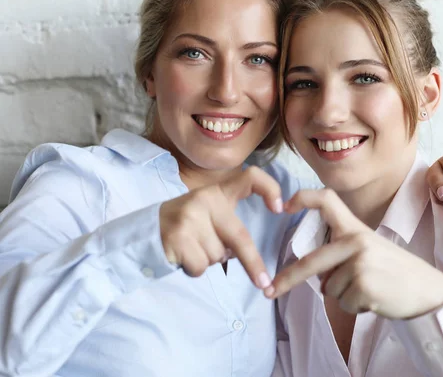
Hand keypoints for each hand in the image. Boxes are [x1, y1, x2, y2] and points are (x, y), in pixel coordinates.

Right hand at [159, 166, 281, 289]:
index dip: (270, 188)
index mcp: (217, 192)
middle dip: (253, 264)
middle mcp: (205, 199)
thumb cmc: (183, 225)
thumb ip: (226, 221)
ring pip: (219, 255)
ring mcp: (190, 218)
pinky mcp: (178, 237)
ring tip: (191, 247)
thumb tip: (243, 253)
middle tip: (264, 283)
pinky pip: (201, 266)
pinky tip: (182, 255)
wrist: (142, 232)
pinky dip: (194, 268)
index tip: (281, 208)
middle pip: (239, 237)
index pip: (250, 177)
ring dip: (209, 260)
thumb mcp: (205, 212)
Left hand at [267, 189, 442, 318]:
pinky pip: (343, 302)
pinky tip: (374, 299)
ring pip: (329, 288)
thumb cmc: (395, 272)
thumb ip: (342, 255)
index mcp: (356, 228)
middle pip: (312, 261)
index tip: (283, 205)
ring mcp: (360, 261)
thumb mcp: (370, 251)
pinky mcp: (364, 284)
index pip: (327, 201)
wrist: (428, 291)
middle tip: (270, 291)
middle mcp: (356, 240)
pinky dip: (354, 306)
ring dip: (344, 296)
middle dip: (288, 279)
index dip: (303, 198)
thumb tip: (317, 278)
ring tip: (370, 289)